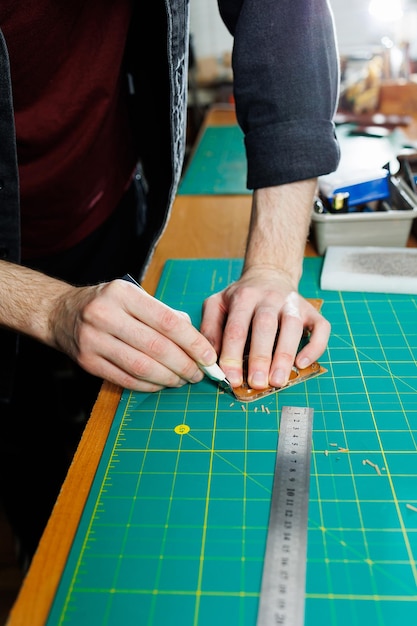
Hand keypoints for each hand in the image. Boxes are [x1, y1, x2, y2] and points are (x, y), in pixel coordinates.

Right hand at [49, 278, 218, 391]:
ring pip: (142, 367)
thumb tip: (196, 338)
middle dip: (184, 364)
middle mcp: (105, 315)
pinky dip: (149, 385)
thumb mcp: (134, 296)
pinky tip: (162, 384)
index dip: (193, 342)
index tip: (208, 356)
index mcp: (123, 294)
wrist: (61, 313)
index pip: (167, 321)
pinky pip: (126, 379)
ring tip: (183, 380)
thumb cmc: (107, 304)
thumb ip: (164, 313)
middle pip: (157, 347)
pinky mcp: (87, 362)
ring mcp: (94, 340)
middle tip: (199, 373)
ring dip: (169, 378)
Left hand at [200, 266, 329, 388]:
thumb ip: (210, 329)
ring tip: (277, 381)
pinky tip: (303, 364)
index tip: (232, 379)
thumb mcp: (217, 305)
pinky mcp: (311, 311)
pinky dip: (315, 347)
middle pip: (265, 326)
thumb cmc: (241, 298)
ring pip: (292, 327)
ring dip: (285, 355)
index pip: (236, 328)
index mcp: (243, 297)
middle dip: (260, 357)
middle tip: (256, 383)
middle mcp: (269, 298)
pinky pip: (320, 327)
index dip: (233, 355)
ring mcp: (292, 303)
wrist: (269, 275)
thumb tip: (209, 359)